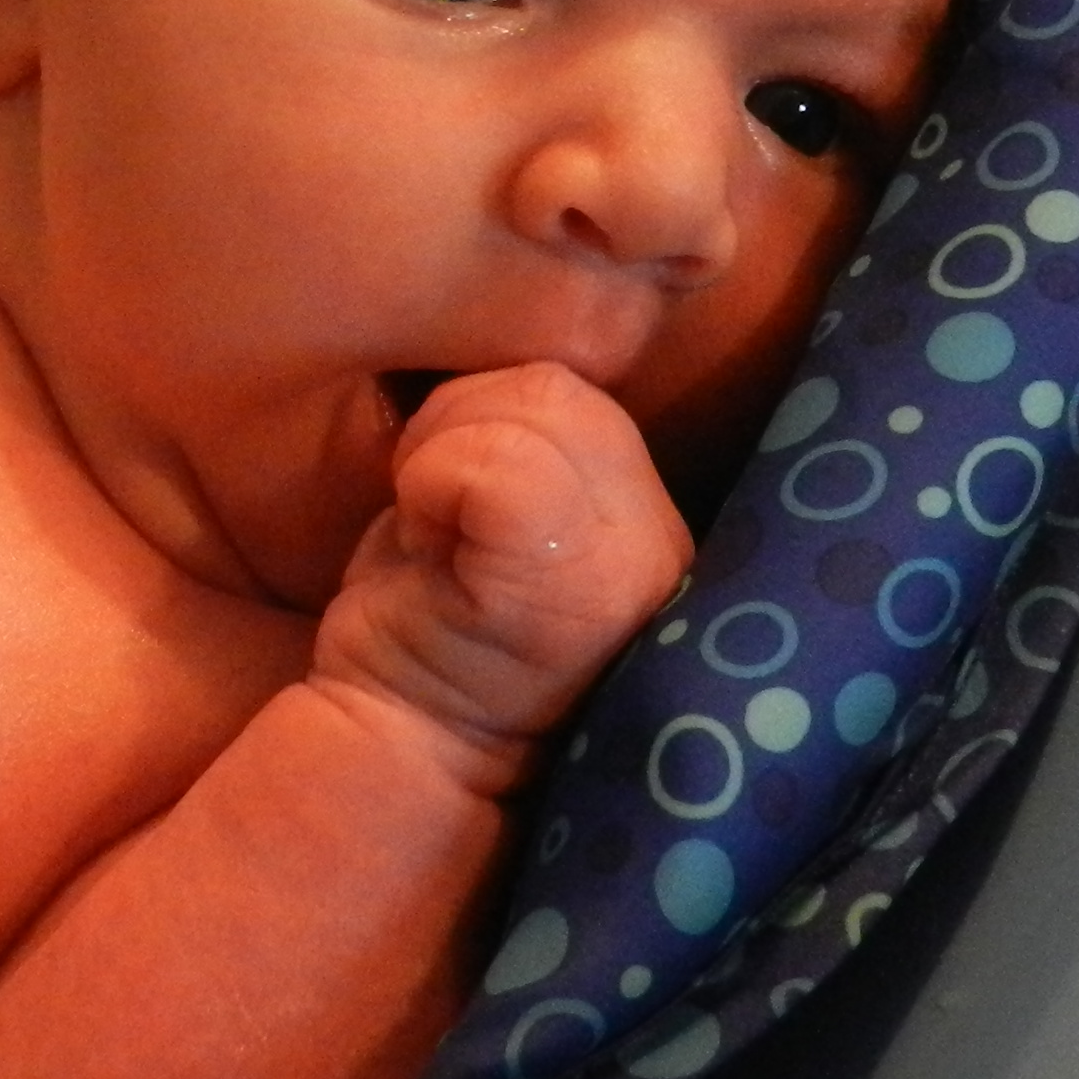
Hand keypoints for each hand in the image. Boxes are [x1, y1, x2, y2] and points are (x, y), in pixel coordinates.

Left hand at [311, 366, 692, 795]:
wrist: (403, 750)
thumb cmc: (434, 617)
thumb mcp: (495, 490)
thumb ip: (533, 425)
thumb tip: (514, 329)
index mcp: (650, 499)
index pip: (590, 360)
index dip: (495, 411)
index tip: (462, 505)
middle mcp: (675, 528)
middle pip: (558, 379)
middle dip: (462, 426)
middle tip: (438, 524)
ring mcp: (647, 559)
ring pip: (533, 401)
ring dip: (442, 456)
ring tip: (437, 540)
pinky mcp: (591, 586)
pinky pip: (492, 461)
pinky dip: (430, 485)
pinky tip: (425, 554)